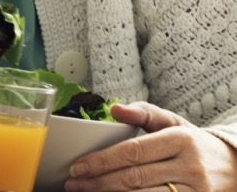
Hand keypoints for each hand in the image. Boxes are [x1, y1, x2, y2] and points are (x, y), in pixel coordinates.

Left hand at [65, 101, 236, 190]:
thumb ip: (143, 113)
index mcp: (180, 140)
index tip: (78, 166)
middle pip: (135, 178)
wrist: (236, 167)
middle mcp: (189, 167)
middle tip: (73, 183)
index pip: (133, 152)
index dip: (103, 160)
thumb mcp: (173, 123)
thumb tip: (113, 109)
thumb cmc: (195, 144)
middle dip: (98, 182)